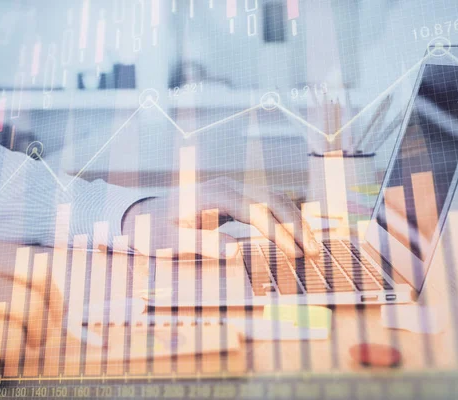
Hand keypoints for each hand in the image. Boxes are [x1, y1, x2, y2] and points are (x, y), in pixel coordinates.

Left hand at [122, 177, 319, 259]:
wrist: (143, 214)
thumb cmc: (154, 230)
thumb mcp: (171, 241)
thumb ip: (202, 244)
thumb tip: (235, 251)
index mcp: (214, 195)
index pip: (256, 211)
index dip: (279, 232)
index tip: (295, 253)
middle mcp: (228, 186)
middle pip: (272, 200)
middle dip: (296, 225)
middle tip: (315, 252)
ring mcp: (233, 189)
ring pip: (274, 199)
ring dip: (295, 221)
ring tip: (313, 246)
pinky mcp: (235, 197)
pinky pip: (266, 204)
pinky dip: (285, 218)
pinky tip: (296, 235)